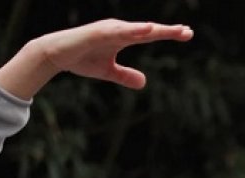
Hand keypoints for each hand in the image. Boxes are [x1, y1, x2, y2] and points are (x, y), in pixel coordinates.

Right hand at [0, 19, 193, 99]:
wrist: (57, 55)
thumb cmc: (83, 59)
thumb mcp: (109, 72)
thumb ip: (125, 75)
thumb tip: (144, 82)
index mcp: (124, 37)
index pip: (150, 34)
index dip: (168, 33)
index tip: (187, 34)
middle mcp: (119, 29)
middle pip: (147, 29)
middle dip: (167, 30)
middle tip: (187, 32)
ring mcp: (108, 29)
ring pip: (135, 28)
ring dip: (152, 29)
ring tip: (170, 31)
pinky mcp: (97, 32)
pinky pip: (116, 31)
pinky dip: (130, 30)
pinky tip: (143, 30)